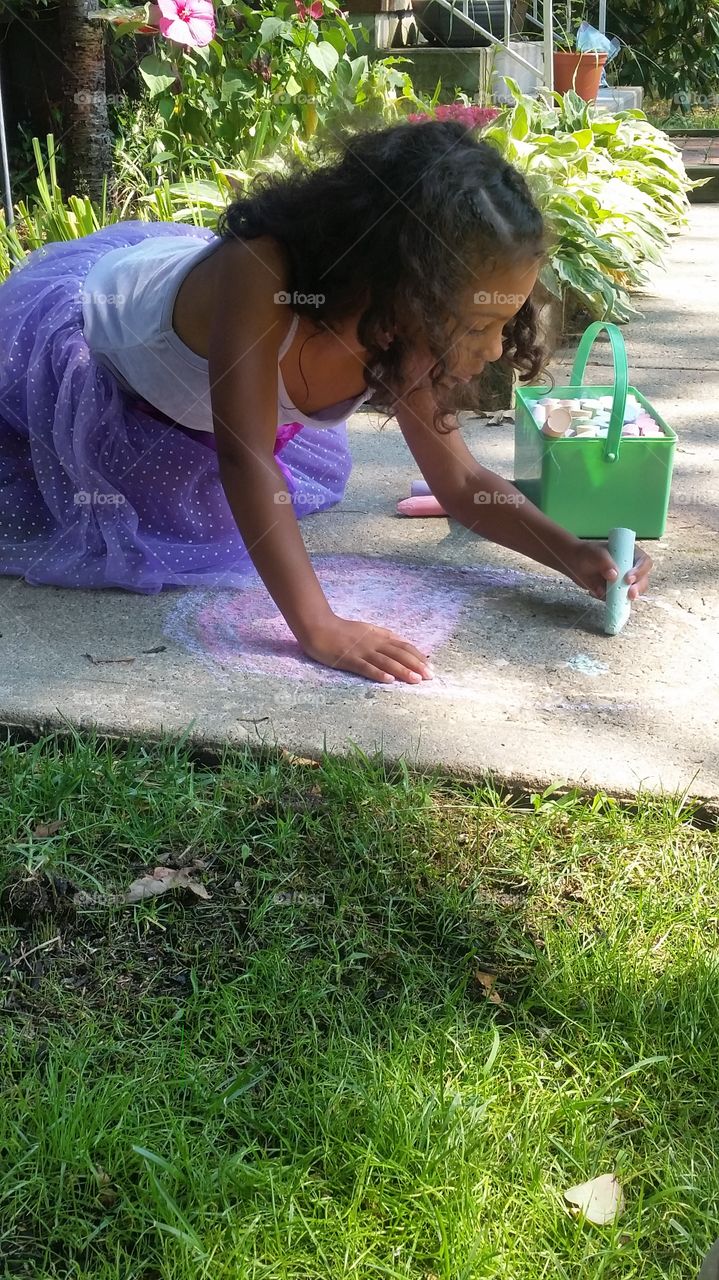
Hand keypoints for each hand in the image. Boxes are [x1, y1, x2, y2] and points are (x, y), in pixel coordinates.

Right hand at [300, 615, 433, 683]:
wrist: (319, 627)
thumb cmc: (342, 631)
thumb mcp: (367, 630)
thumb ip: (384, 637)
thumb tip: (403, 644)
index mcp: (378, 636)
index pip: (403, 646)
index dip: (417, 656)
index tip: (430, 666)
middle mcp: (373, 643)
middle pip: (399, 654)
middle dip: (416, 665)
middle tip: (430, 677)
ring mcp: (361, 651)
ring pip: (386, 661)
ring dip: (402, 671)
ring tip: (416, 680)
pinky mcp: (348, 659)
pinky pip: (365, 667)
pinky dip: (378, 673)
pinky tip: (389, 681)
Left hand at [566, 539, 653, 601]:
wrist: (574, 563)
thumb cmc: (587, 553)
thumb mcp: (595, 554)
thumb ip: (605, 562)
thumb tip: (614, 575)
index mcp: (631, 554)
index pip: (644, 563)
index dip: (640, 571)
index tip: (629, 579)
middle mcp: (631, 569)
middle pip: (643, 581)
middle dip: (638, 589)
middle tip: (630, 594)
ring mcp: (624, 582)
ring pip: (632, 593)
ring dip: (624, 597)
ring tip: (608, 594)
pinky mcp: (616, 593)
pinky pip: (618, 601)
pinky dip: (610, 600)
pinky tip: (595, 591)